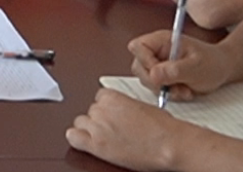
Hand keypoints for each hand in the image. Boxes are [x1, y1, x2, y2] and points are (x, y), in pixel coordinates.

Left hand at [66, 87, 189, 170]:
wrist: (169, 144)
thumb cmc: (163, 127)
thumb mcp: (142, 105)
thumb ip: (124, 105)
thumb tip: (121, 111)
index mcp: (112, 97)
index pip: (99, 98)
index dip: (107, 108)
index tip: (113, 116)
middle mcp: (101, 110)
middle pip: (90, 111)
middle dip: (100, 120)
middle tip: (113, 129)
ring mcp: (97, 127)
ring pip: (81, 123)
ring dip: (91, 129)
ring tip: (106, 137)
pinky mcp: (96, 145)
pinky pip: (73, 137)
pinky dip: (78, 139)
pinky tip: (89, 143)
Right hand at [132, 29, 232, 100]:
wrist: (222, 69)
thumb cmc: (212, 62)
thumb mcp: (196, 66)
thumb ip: (174, 70)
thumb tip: (154, 74)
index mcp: (161, 40)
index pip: (138, 47)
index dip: (145, 62)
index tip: (160, 74)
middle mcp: (156, 51)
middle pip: (138, 66)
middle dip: (155, 82)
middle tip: (174, 88)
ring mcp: (158, 64)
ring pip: (146, 80)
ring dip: (164, 90)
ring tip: (184, 90)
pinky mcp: (162, 76)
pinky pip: (155, 88)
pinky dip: (168, 94)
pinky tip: (183, 91)